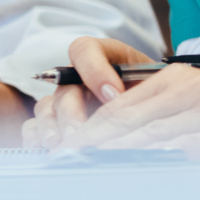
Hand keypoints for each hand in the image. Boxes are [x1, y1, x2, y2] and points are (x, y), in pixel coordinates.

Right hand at [24, 37, 154, 148]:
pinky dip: (37, 135)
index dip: (94, 70)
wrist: (162, 109)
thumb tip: (122, 103)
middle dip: (71, 111)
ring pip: (48, 106)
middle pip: (64, 87)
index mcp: (103, 58)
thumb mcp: (159, 82)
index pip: (85, 50)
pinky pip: (38, 124)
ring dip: (51, 125)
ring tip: (60, 143)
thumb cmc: (159, 93)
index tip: (113, 95)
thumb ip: (146, 86)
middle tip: (81, 130)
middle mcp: (80, 77)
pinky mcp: (60, 120)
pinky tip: (45, 148)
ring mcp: (68, 99)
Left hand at [55, 66, 199, 162]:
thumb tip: (111, 125)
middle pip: (131, 121)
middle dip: (99, 140)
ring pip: (152, 138)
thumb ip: (150, 105)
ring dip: (120, 152)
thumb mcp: (187, 91)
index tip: (75, 138)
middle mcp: (188, 93)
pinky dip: (154, 162)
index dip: (95, 124)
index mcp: (175, 79)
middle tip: (75, 153)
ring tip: (95, 162)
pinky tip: (137, 170)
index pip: (123, 104)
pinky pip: (179, 154)